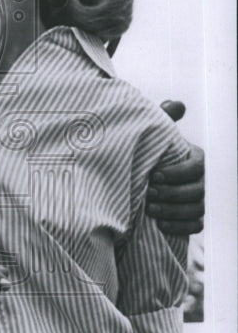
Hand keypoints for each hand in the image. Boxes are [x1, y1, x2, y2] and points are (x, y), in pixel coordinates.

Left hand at [146, 105, 203, 234]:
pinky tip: (161, 226)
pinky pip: (195, 226)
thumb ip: (163, 119)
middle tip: (148, 193)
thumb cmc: (145, 151)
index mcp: (193, 157)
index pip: (197, 165)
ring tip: (150, 210)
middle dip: (172, 193)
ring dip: (173, 211)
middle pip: (197, 190)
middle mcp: (199, 179)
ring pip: (196, 209)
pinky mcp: (190, 218)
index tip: (154, 175)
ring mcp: (197, 200)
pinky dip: (180, 227)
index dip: (177, 172)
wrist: (134, 178)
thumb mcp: (151, 135)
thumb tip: (176, 105)